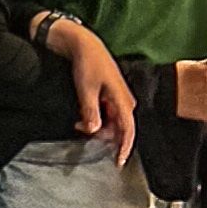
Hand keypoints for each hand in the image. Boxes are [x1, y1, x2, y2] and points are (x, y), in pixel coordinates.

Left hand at [56, 23, 137, 162]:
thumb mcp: (85, 90)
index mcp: (123, 100)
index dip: (124, 148)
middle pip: (118, 129)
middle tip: (80, 128)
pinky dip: (96, 119)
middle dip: (102, 135)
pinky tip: (82, 116)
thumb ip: (90, 112)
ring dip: (97, 127)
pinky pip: (107, 115)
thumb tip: (94, 131)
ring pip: (112, 123)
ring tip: (78, 121)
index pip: (128, 130)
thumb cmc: (87, 64)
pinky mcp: (111, 96)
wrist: (84, 45)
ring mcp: (118, 99)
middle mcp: (125, 101)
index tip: (118, 162)